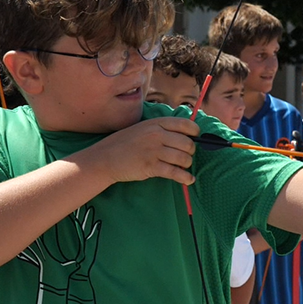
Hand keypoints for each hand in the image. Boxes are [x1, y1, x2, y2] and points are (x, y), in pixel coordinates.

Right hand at [82, 117, 199, 185]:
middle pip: (188, 143)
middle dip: (191, 152)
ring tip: (183, 167)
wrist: (106, 158)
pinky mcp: (151, 166)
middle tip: (185, 156)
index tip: (196, 137)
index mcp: (156, 123)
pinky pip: (176, 172)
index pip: (185, 124)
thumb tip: (186, 136)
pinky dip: (186, 178)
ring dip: (187, 164)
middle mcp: (157, 135)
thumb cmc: (126, 143)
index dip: (195, 132)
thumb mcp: (143, 128)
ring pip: (184, 158)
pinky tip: (189, 180)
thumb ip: (162, 129)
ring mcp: (154, 151)